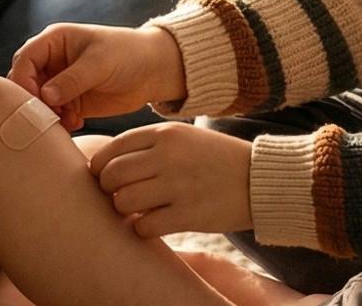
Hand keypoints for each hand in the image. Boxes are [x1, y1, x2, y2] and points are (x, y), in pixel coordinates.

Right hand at [9, 24, 184, 131]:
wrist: (154, 70)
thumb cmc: (128, 54)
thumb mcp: (100, 63)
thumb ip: (72, 79)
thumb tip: (45, 96)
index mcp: (54, 41)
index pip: (24, 60)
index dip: (23, 80)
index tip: (36, 100)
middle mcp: (52, 61)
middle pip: (26, 83)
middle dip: (33, 101)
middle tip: (50, 115)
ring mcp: (61, 83)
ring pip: (38, 102)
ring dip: (48, 115)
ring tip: (67, 121)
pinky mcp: (71, 101)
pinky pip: (55, 115)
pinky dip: (60, 122)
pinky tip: (77, 123)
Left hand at [90, 122, 252, 236]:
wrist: (261, 180)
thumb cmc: (216, 159)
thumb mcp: (184, 136)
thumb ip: (148, 144)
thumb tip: (105, 162)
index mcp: (166, 133)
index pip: (113, 148)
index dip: (100, 166)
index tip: (104, 177)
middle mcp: (169, 156)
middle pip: (112, 176)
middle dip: (109, 189)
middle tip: (120, 195)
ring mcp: (179, 186)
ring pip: (123, 202)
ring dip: (124, 210)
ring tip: (137, 209)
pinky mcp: (189, 215)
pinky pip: (144, 226)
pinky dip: (142, 228)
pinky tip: (153, 223)